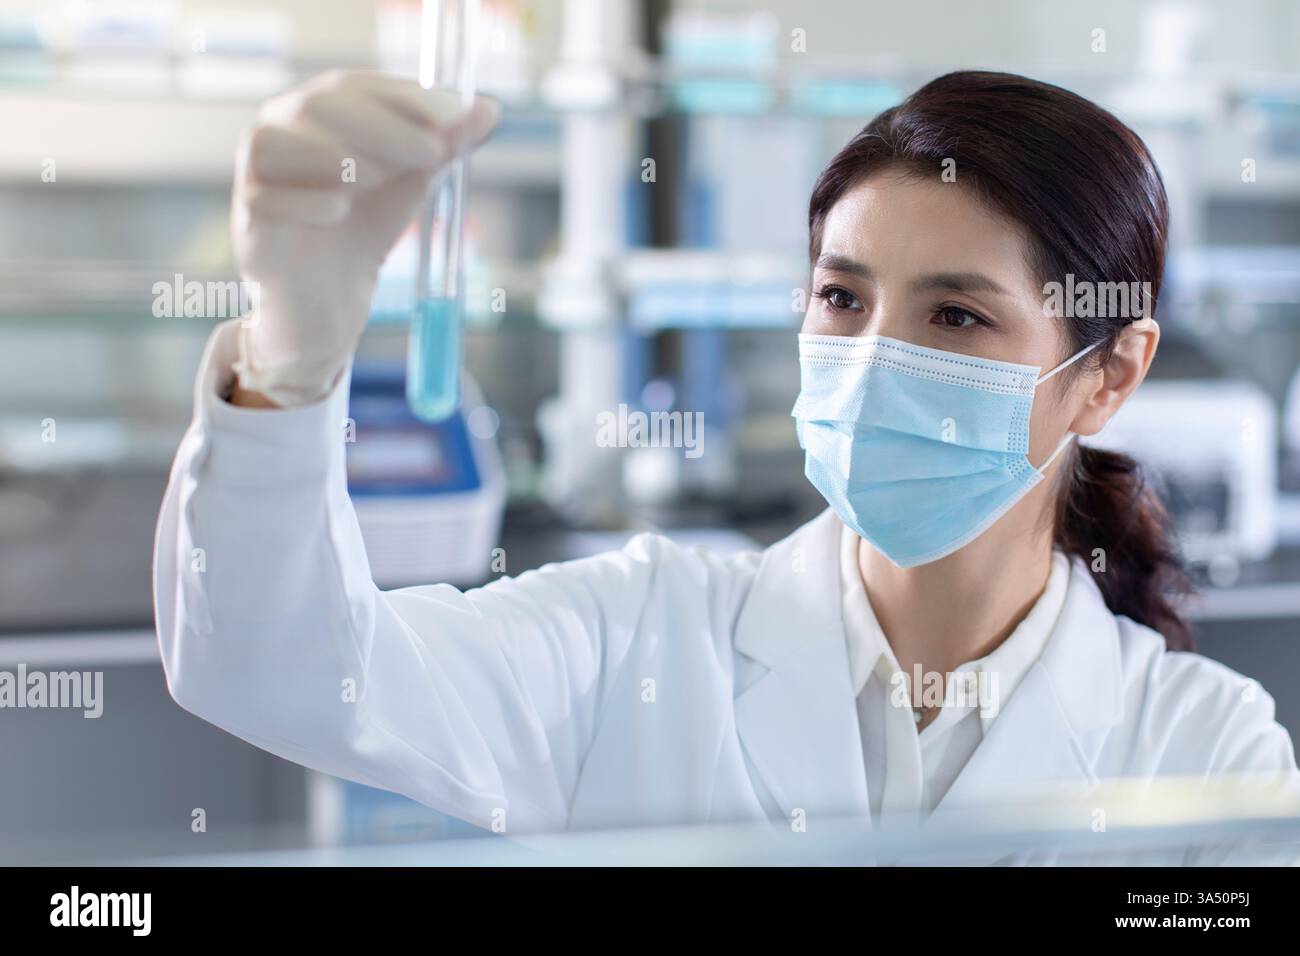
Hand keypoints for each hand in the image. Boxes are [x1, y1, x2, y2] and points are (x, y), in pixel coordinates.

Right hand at [230, 70, 498, 406]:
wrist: (329, 301)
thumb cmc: (363, 229)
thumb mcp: (411, 183)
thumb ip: (444, 146)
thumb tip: (490, 110)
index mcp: (319, 113)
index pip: (355, 86)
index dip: (405, 96)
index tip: (455, 115)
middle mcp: (279, 131)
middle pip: (318, 105)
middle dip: (383, 125)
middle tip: (433, 153)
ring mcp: (256, 176)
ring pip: (275, 141)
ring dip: (335, 154)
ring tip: (378, 178)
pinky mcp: (248, 223)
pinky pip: (261, 198)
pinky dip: (305, 200)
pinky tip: (339, 210)